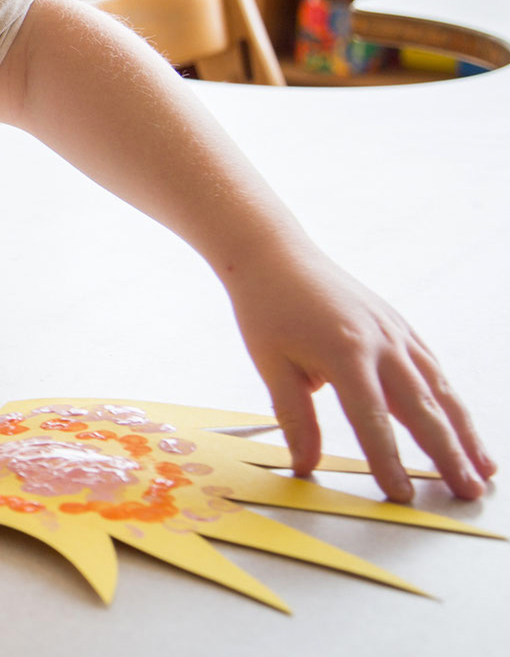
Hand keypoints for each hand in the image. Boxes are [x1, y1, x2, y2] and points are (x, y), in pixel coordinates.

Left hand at [226, 254, 494, 502]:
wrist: (275, 256)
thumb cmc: (268, 310)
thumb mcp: (271, 366)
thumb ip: (295, 419)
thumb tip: (305, 467)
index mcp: (346, 353)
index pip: (373, 420)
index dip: (388, 460)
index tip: (403, 495)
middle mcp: (381, 343)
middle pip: (422, 408)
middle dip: (448, 454)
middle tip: (468, 492)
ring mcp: (396, 332)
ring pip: (440, 389)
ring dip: (464, 431)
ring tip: (484, 468)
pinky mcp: (400, 326)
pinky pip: (433, 368)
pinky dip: (451, 399)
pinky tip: (463, 424)